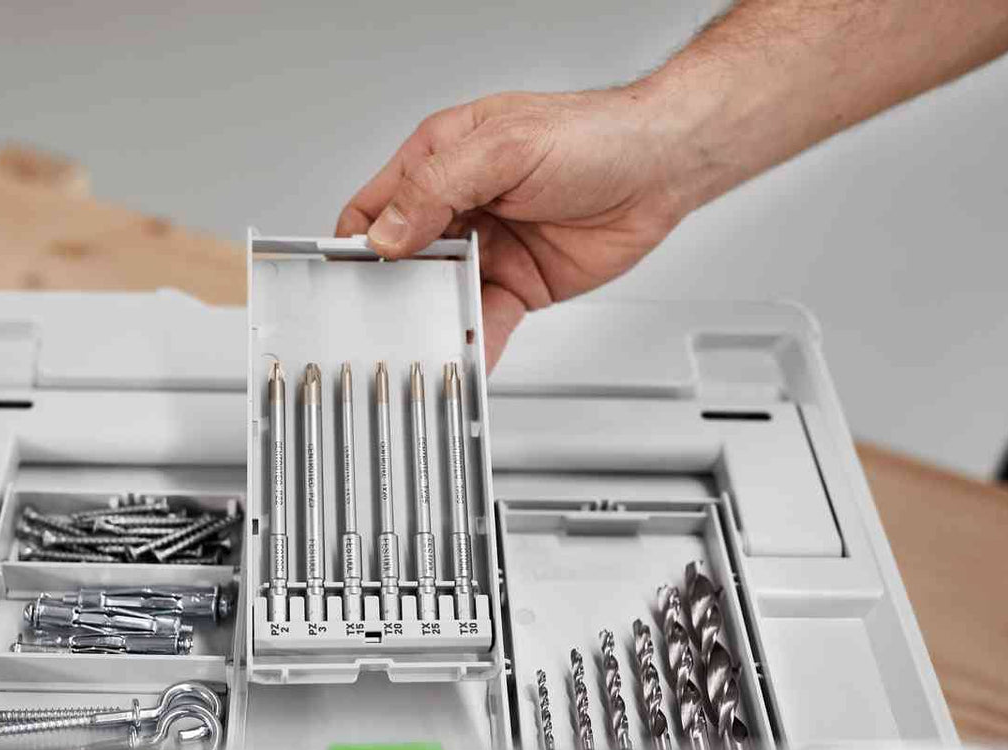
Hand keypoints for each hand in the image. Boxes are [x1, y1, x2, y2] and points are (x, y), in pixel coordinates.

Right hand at [336, 89, 697, 368]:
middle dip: (390, 290)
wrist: (663, 169)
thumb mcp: (505, 148)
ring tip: (422, 344)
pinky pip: (484, 319)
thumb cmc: (595, 135)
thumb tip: (387, 232)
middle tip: (380, 319)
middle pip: (403, 257)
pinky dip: (474, 341)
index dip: (355, 240)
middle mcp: (459, 203)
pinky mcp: (518, 282)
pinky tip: (467, 356)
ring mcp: (487, 245)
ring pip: (442, 294)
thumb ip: (438, 187)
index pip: (377, 204)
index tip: (345, 275)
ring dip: (432, 320)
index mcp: (441, 157)